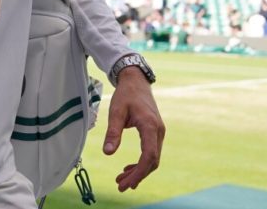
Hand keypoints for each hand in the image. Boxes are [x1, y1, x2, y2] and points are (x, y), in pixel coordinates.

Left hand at [103, 67, 165, 191]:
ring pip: (152, 159)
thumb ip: (112, 132)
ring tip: (121, 180)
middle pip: (152, 161)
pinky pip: (151, 152)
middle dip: (137, 176)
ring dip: (138, 171)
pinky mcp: (154, 132)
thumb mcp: (116, 111)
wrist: (136, 81)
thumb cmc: (126, 94)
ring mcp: (158, 132)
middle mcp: (157, 131)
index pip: (149, 156)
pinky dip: (141, 163)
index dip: (139, 172)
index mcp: (149, 126)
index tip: (127, 183)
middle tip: (120, 186)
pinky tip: (128, 169)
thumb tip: (108, 153)